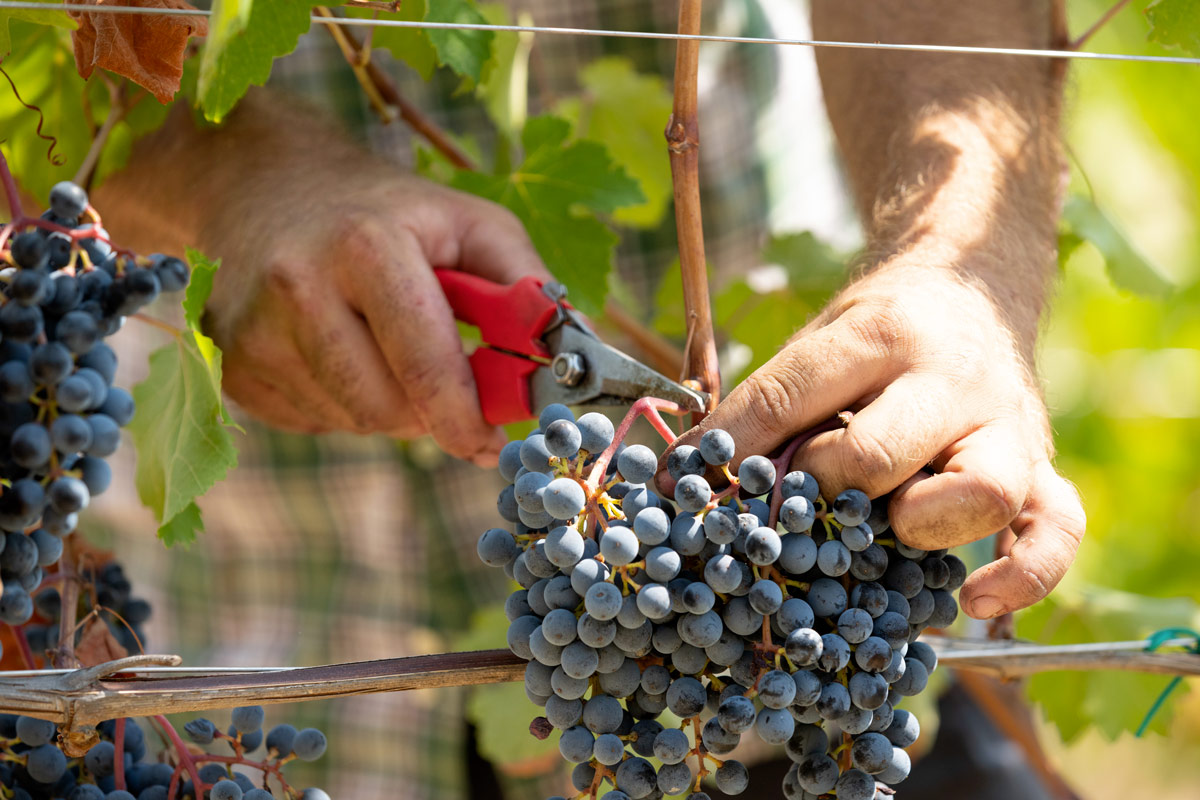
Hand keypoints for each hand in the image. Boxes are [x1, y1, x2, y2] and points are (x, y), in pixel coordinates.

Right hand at [202, 172, 550, 465]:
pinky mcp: (230, 368)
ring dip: (391, 407)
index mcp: (364, 246)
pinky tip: (340, 352)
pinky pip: (315, 422)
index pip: (424, 363)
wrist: (261, 187)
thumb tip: (580, 362)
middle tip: (450, 387)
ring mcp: (253, 334)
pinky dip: (345, 403)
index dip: (466, 416)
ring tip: (384, 345)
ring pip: (353, 423)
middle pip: (387, 410)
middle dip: (431, 412)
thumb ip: (529, 290)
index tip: (493, 442)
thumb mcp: (471, 222)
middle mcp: (297, 288)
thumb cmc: (388, 210)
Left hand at [663, 261, 1084, 619]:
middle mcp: (949, 379)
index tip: (692, 479)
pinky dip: (1023, 576)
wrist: (974, 285)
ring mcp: (1005, 425)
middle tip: (799, 499)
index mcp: (879, 335)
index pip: (789, 396)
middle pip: (874, 453)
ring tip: (888, 529)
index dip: (731, 446)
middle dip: (819, 487)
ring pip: (979, 491)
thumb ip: (766, 402)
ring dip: (917, 525)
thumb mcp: (821, 339)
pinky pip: (1055, 531)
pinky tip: (974, 603)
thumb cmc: (880, 329)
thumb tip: (682, 471)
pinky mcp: (1042, 465)